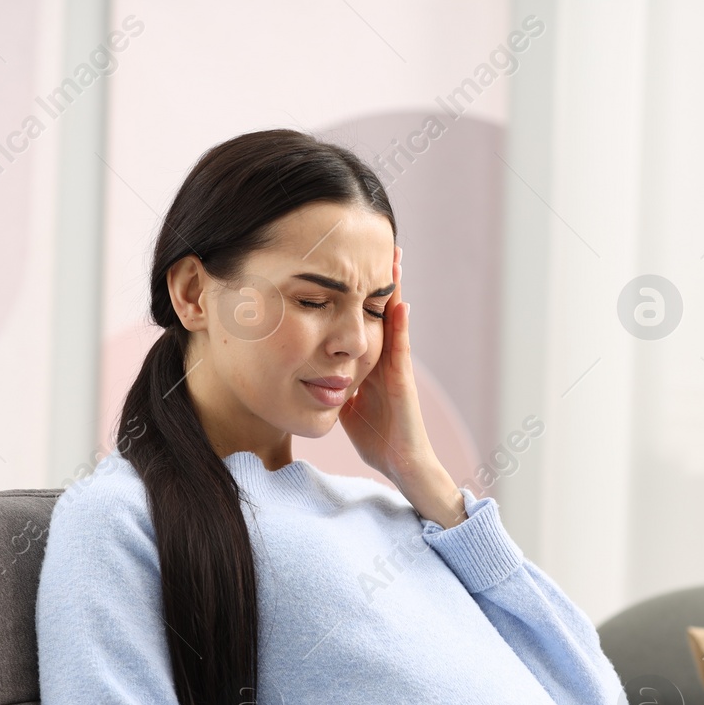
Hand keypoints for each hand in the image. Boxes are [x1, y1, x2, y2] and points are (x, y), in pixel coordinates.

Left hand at [338, 247, 463, 526]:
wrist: (402, 465)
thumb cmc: (376, 438)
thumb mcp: (343, 402)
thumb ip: (327, 381)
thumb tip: (300, 368)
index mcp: (368, 359)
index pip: (358, 314)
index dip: (353, 288)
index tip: (343, 257)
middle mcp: (384, 356)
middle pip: (377, 306)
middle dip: (373, 275)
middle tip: (371, 239)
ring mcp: (396, 366)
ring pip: (392, 317)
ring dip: (392, 287)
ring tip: (391, 255)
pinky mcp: (403, 380)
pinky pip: (401, 346)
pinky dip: (400, 322)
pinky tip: (398, 300)